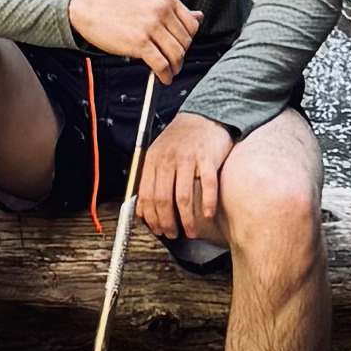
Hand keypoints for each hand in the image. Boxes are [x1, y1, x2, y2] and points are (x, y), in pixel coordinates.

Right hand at [70, 0, 196, 80]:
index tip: (180, 47)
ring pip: (176, 55)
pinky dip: (165, 75)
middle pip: (185, 42)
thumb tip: (199, 16)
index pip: (192, 24)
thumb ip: (173, 9)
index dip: (188, 40)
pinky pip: (162, 65)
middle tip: (172, 62)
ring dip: (174, 68)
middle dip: (180, 56)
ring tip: (169, 72)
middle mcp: (161, 9)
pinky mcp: (140, 42)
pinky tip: (162, 78)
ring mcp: (151, 26)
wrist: (90, 10)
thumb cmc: (118, 6)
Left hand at [136, 111, 234, 245]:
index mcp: (153, 160)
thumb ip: (151, 180)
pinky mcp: (208, 158)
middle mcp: (168, 159)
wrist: (204, 116)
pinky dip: (207, 203)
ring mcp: (188, 158)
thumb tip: (142, 211)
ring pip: (183, 197)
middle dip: (167, 223)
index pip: (147, 195)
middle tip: (172, 234)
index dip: (151, 217)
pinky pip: (208, 185)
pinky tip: (208, 214)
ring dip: (186, 220)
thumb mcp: (159, 155)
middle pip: (163, 199)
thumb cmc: (181, 140)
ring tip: (190, 231)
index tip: (156, 230)